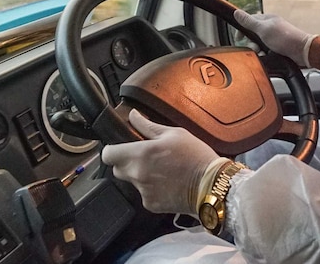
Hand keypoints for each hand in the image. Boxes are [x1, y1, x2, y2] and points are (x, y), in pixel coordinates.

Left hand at [101, 109, 224, 215]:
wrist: (211, 185)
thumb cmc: (196, 156)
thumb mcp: (174, 134)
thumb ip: (148, 126)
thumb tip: (133, 115)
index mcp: (141, 153)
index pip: (108, 154)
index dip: (112, 149)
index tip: (120, 147)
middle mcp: (138, 174)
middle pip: (117, 168)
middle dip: (126, 162)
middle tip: (145, 156)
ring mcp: (143, 191)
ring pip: (131, 181)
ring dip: (140, 175)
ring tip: (161, 169)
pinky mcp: (150, 204)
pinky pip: (143, 193)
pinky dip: (151, 188)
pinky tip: (167, 182)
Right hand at [233, 10, 317, 66]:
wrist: (302, 51)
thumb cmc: (285, 38)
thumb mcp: (263, 29)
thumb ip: (249, 22)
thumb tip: (236, 12)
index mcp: (267, 19)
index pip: (248, 21)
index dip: (242, 30)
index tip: (239, 38)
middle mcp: (270, 27)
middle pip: (252, 35)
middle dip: (251, 43)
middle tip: (257, 47)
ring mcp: (274, 38)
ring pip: (258, 45)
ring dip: (258, 50)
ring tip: (263, 53)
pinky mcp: (277, 48)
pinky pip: (265, 51)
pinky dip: (265, 54)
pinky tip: (267, 56)